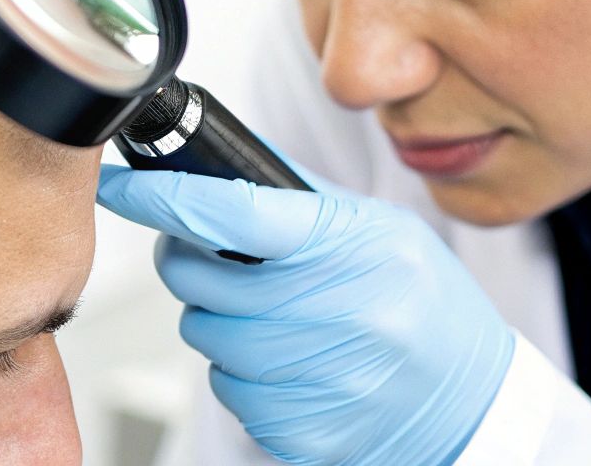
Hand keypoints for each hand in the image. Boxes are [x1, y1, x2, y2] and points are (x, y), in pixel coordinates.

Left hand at [96, 162, 513, 465]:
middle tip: (219, 262)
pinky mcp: (300, 428)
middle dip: (191, 264)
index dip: (161, 196)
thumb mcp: (379, 231)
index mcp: (351, 245)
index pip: (230, 211)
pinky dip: (245, 374)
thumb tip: (214, 162)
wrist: (469, 403)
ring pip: (205, 336)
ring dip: (219, 322)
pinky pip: (229, 391)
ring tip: (276, 317)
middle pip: (199, 280)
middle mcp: (335, 311)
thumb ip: (297, 199)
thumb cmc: (425, 305)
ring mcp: (317, 377)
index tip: (121, 187)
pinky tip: (292, 363)